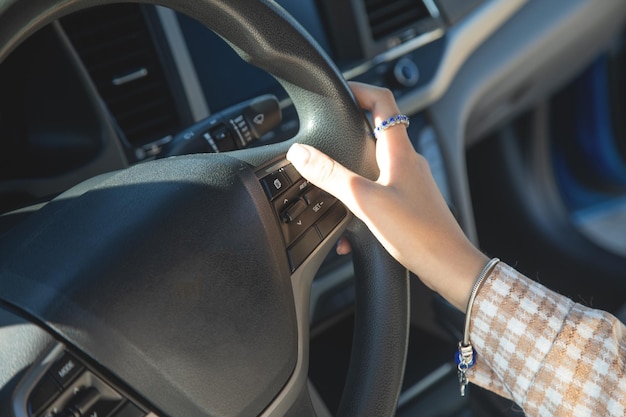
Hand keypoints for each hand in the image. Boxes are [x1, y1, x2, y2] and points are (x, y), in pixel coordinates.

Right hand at [286, 82, 487, 309]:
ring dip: (352, 178)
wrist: (449, 268)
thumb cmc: (418, 234)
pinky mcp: (412, 206)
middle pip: (378, 133)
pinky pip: (381, 195)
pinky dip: (362, 207)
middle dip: (350, 136)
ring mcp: (412, 184)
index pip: (383, 102)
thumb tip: (301, 153)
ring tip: (332, 195)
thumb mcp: (365, 201)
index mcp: (400, 152)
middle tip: (326, 141)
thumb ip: (331, 175)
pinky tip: (350, 236)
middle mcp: (409, 163)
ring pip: (376, 168)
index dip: (360, 89)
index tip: (339, 91)